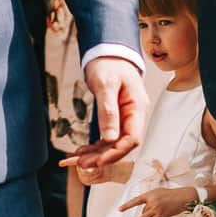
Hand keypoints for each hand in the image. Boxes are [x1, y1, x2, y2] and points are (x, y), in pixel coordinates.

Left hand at [69, 55, 145, 173]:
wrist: (107, 52)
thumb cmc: (109, 64)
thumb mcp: (106, 85)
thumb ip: (108, 111)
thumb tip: (110, 138)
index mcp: (137, 108)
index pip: (132, 138)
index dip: (115, 152)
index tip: (98, 160)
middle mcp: (134, 115)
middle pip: (122, 144)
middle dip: (103, 156)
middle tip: (82, 164)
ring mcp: (126, 116)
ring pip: (114, 143)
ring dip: (97, 153)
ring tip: (78, 160)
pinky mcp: (117, 116)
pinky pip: (109, 136)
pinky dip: (96, 145)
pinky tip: (84, 151)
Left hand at [120, 186, 194, 216]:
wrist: (183, 197)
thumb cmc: (171, 194)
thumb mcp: (157, 191)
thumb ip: (149, 197)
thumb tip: (144, 207)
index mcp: (150, 194)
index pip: (136, 200)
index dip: (127, 205)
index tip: (120, 209)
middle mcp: (152, 202)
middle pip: (142, 211)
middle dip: (141, 216)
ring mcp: (156, 209)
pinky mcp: (161, 215)